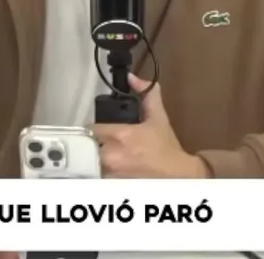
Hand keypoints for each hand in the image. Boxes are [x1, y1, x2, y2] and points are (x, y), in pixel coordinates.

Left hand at [91, 74, 208, 178]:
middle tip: (102, 142)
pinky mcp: (112, 185)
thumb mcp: (158, 117)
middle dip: (93, 142)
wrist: (176, 174)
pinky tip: (111, 167)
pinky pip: (97, 175)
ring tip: (107, 155)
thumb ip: (146, 94)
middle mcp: (111, 155)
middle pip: (87, 145)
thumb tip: (133, 78)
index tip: (100, 128)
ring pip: (90, 160)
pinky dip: (100, 171)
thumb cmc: (165, 147)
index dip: (95, 127)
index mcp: (120, 135)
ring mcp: (110, 172)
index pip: (91, 128)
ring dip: (95, 157)